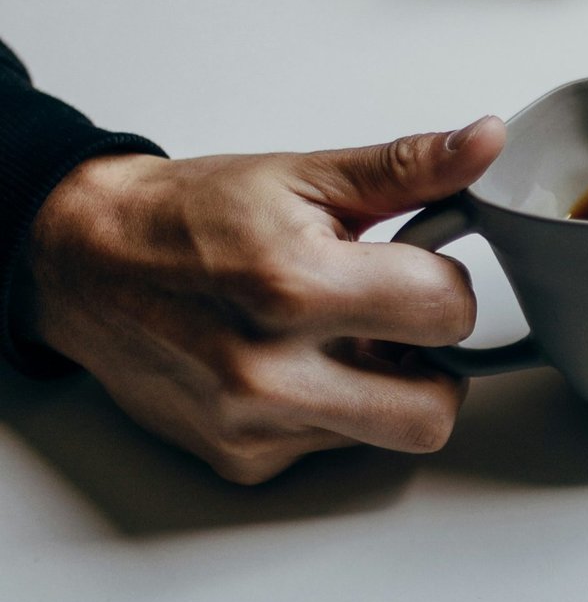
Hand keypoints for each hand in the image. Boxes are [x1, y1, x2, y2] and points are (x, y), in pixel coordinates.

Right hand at [22, 116, 507, 483]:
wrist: (88, 261)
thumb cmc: (193, 217)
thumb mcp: (305, 177)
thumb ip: (409, 168)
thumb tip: (484, 142)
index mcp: (295, 284)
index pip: (447, 312)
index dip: (446, 287)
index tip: (419, 272)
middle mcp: (270, 368)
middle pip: (432, 411)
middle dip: (436, 369)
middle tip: (400, 328)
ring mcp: (254, 423)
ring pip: (387, 436)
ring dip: (384, 391)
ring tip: (340, 341)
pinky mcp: (241, 459)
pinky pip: (331, 450)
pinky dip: (332, 413)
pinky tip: (297, 369)